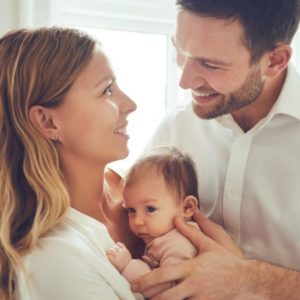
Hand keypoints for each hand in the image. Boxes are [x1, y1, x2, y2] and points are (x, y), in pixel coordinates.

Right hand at [106, 242, 131, 272]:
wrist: (130, 267)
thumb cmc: (120, 269)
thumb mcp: (114, 269)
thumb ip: (110, 264)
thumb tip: (105, 259)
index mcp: (116, 262)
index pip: (108, 256)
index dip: (106, 256)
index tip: (106, 257)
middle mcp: (119, 256)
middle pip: (110, 250)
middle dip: (107, 251)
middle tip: (106, 253)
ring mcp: (122, 252)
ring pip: (114, 247)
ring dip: (111, 249)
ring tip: (111, 251)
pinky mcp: (125, 249)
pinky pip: (120, 244)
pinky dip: (117, 244)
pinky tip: (115, 246)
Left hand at [132, 211, 249, 299]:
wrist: (245, 279)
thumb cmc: (225, 260)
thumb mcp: (208, 243)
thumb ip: (190, 231)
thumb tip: (176, 217)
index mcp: (191, 268)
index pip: (164, 275)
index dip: (147, 280)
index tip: (135, 283)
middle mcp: (193, 284)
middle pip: (165, 296)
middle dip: (149, 297)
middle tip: (138, 295)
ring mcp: (199, 297)